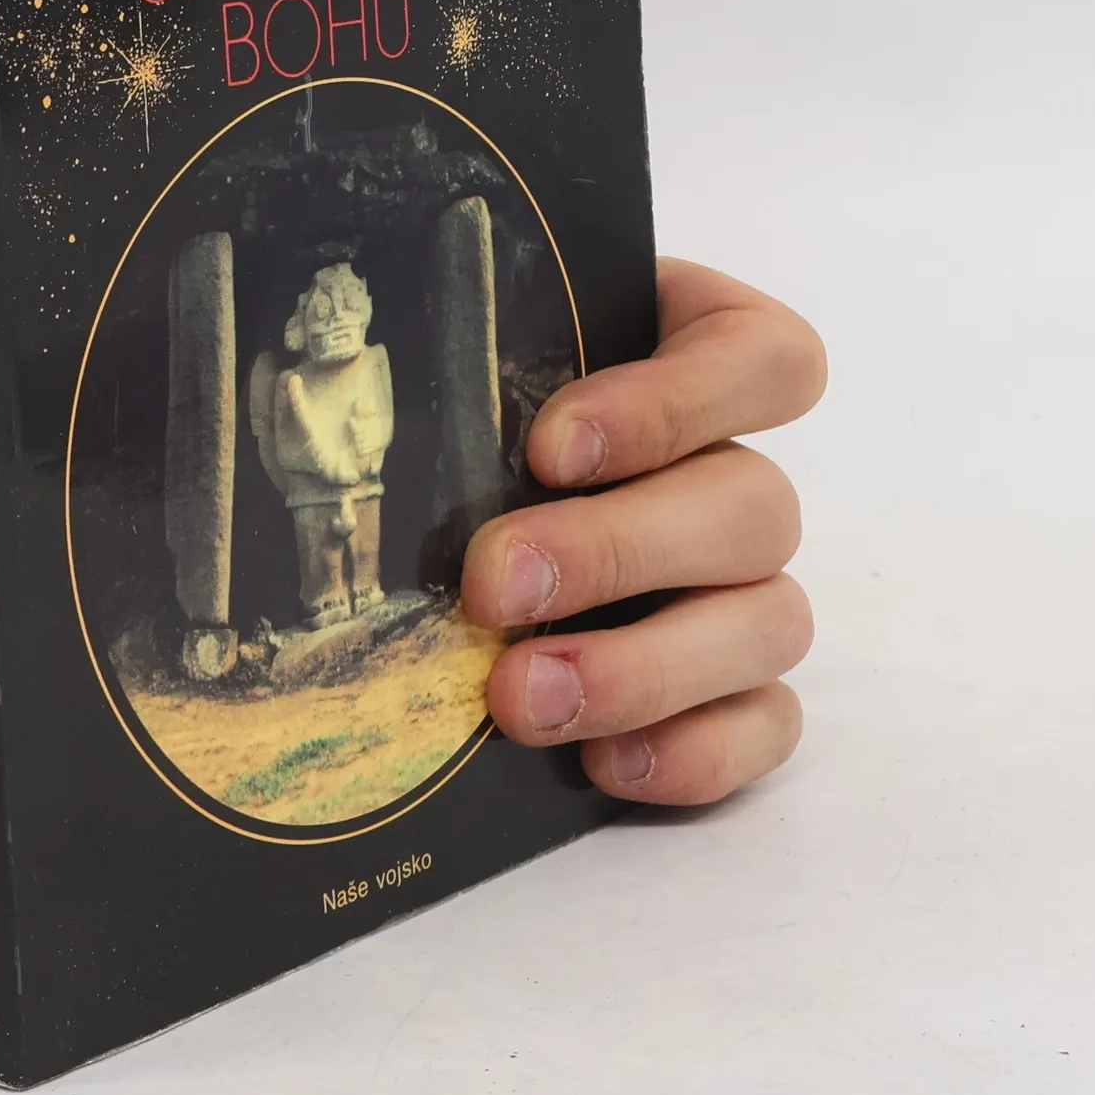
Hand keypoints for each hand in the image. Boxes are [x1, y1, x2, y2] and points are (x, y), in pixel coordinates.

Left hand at [461, 259, 825, 804]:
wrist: (438, 524)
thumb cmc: (453, 401)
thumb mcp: (457, 345)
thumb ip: (444, 336)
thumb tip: (324, 362)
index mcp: (696, 356)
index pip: (766, 361)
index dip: (676, 405)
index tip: (548, 450)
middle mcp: (732, 469)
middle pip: (756, 507)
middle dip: (615, 553)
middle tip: (494, 590)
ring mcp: (745, 584)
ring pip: (769, 622)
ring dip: (645, 667)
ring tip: (521, 696)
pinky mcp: (733, 687)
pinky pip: (765, 724)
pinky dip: (697, 750)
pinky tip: (599, 758)